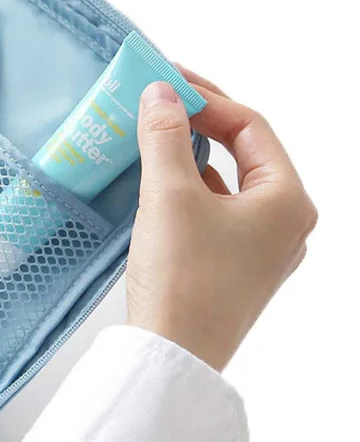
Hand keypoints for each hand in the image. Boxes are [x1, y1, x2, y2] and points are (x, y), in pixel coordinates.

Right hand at [125, 70, 316, 371]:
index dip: (207, 99)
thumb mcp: (170, 195)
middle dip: (201, 122)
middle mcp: (284, 222)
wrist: (171, 358)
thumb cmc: (182, 277)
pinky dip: (189, 185)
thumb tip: (161, 92)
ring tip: (155, 131)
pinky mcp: (234, 265)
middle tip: (160, 98)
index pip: (251, 127)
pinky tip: (159, 179)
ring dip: (192, 152)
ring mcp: (261, 247)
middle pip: (245, 151)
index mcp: (287, 201)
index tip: (165, 83)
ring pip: (229, 180)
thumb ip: (166, 136)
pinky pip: (216, 208)